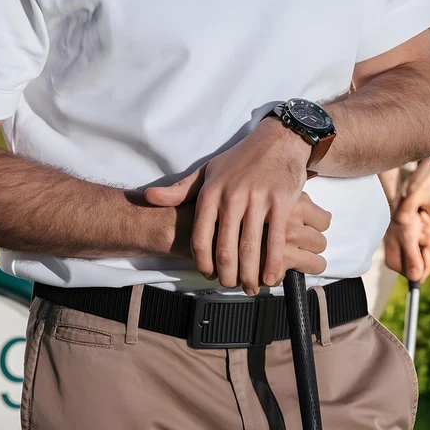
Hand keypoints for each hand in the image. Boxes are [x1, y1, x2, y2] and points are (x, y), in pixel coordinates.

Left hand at [145, 119, 322, 293]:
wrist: (277, 141)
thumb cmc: (240, 159)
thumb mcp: (208, 171)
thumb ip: (180, 190)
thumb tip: (149, 197)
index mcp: (211, 193)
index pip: (200, 238)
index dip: (203, 263)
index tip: (208, 275)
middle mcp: (232, 197)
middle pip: (225, 249)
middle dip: (227, 275)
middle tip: (230, 286)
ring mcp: (257, 200)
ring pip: (249, 248)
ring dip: (249, 275)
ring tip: (249, 288)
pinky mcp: (281, 202)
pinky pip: (274, 239)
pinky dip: (272, 263)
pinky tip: (270, 277)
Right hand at [384, 209, 429, 281]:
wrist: (404, 202)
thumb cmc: (402, 218)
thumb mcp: (407, 237)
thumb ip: (412, 258)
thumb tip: (415, 278)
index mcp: (395, 262)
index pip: (416, 276)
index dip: (424, 263)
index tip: (425, 248)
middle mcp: (402, 260)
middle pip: (426, 265)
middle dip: (428, 247)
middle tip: (423, 231)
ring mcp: (410, 252)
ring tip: (422, 224)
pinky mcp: (417, 244)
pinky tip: (424, 222)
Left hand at [398, 157, 429, 227]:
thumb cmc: (429, 175)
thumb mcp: (413, 195)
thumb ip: (405, 212)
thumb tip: (398, 224)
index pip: (420, 225)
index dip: (411, 214)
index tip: (409, 201)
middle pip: (423, 218)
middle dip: (415, 208)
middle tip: (412, 194)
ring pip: (425, 210)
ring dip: (418, 202)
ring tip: (418, 188)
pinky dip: (424, 197)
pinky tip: (423, 186)